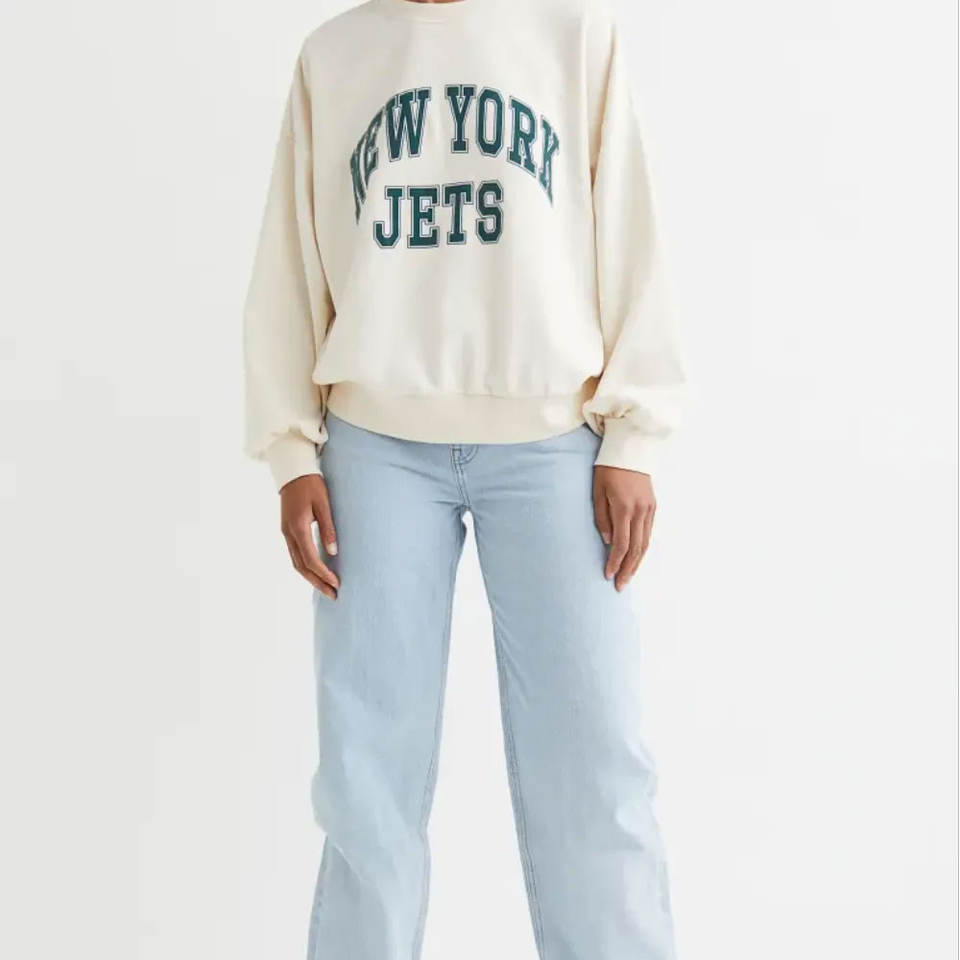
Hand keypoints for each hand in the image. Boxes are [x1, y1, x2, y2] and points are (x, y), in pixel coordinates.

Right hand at [280, 474, 339, 599]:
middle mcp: (288, 534)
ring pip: (296, 563)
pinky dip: (305, 567)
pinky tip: (316, 573)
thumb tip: (333, 552)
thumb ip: (328, 528)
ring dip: (311, 578)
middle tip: (333, 595)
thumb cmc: (311, 484)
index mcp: (298, 528)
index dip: (323, 574)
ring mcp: (286, 533)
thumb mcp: (324, 504)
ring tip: (326, 588)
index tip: (337, 583)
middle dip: (317, 583)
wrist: (292, 471)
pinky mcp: (287, 531)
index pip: (310, 559)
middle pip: (301, 567)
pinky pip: (295, 555)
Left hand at [593, 466, 656, 590]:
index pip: (621, 544)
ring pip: (645, 544)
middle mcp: (640, 511)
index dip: (614, 562)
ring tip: (628, 577)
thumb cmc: (608, 469)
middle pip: (636, 549)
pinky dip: (642, 549)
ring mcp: (649, 509)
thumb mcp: (597, 491)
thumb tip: (607, 542)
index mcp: (624, 508)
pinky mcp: (653, 506)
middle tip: (620, 586)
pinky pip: (649, 533)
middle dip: (628, 570)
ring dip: (637, 563)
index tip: (607, 575)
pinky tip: (636, 558)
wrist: (630, 449)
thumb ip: (602, 518)